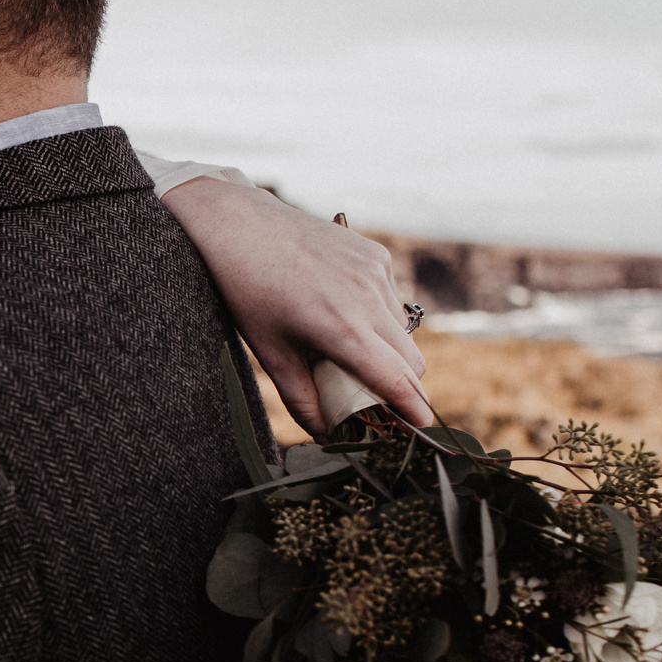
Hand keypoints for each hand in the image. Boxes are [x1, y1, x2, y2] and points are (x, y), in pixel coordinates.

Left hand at [158, 178, 430, 434]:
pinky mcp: (376, 255)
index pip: (397, 381)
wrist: (240, 226)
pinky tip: (342, 309)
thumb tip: (326, 435)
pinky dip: (379, 316)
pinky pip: (392, 300)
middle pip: (412, 362)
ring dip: (389, 351)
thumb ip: (302, 401)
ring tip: (348, 350)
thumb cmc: (248, 292)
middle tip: (376, 397)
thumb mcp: (270, 353)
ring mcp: (376, 272)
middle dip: (402, 387)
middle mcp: (367, 299)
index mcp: (341, 329)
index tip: (421, 429)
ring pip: (404, 331)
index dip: (413, 411)